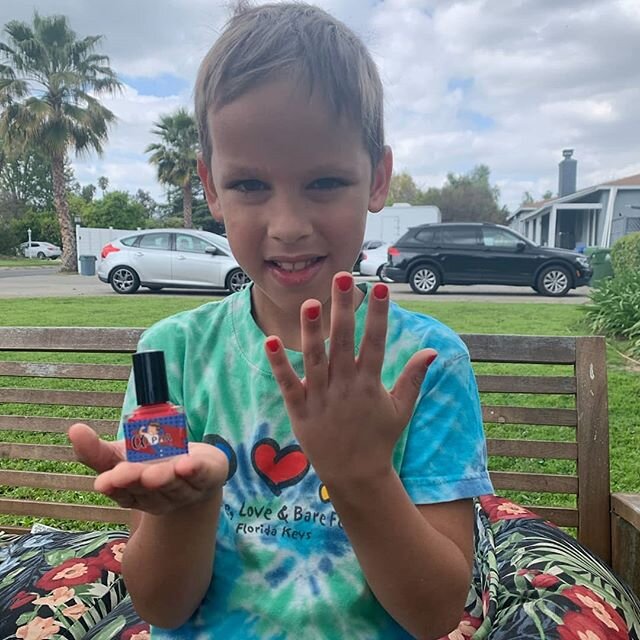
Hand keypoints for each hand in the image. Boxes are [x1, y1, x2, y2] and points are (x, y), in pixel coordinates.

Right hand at [68, 423, 228, 515]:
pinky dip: (195, 471)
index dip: (115, 486)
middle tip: (124, 473)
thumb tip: (73, 429)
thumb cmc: (151, 462)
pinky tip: (188, 464)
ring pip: (174, 485)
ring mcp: (185, 491)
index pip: (122, 492)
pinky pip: (202, 476)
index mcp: (135, 494)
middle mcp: (159, 497)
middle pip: (147, 490)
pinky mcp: (208, 479)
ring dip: (165, 478)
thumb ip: (96, 451)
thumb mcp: (121, 456)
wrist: (195, 469)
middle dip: (136, 481)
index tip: (105, 479)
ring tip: (156, 471)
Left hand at [264, 272, 436, 486]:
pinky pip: (288, 385)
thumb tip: (431, 350)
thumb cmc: (379, 440)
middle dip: (344, 308)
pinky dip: (279, 364)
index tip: (380, 287)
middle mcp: (345, 387)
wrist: (356, 476)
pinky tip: (270, 341)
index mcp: (370, 384)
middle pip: (343, 342)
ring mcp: (321, 399)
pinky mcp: (300, 411)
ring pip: (314, 359)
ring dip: (311, 331)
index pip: (376, 342)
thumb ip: (413, 378)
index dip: (379, 315)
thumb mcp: (401, 409)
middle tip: (343, 277)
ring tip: (310, 303)